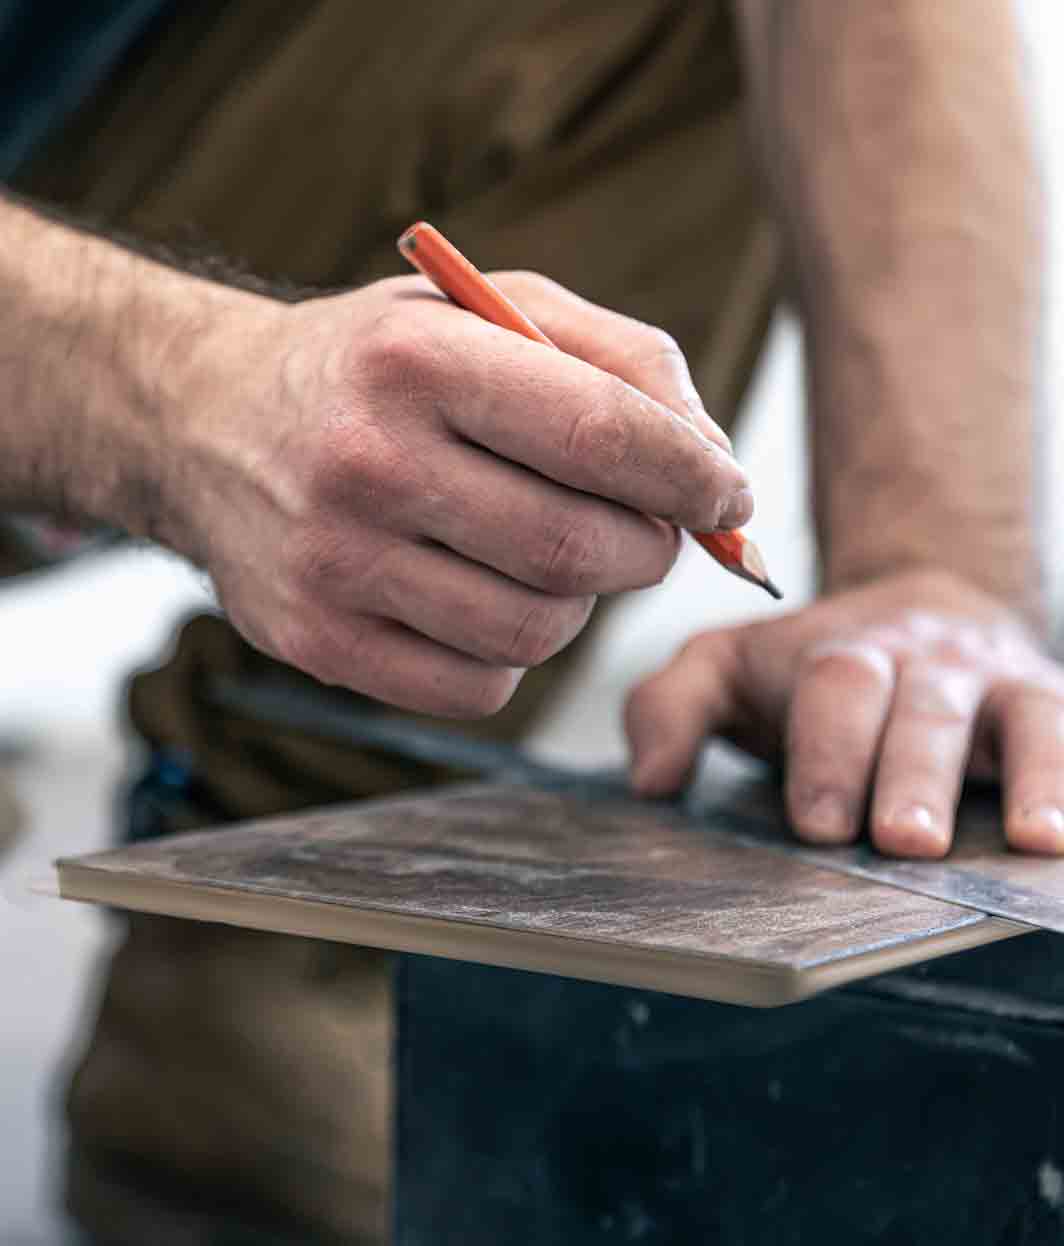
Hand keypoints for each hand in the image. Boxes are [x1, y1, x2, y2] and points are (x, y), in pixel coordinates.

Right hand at [163, 272, 749, 715]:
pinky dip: (511, 654)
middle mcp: (364, 461)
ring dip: (577, 602)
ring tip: (547, 553)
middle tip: (644, 528)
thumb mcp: (491, 311)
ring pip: (536, 631)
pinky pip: (479, 687)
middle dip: (647, 548)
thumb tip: (717, 466)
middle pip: (577, 548)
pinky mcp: (316, 641)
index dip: (693, 477)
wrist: (209, 422)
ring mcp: (332, 563)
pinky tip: (483, 597)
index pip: (601, 434)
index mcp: (417, 358)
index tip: (730, 496)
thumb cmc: (381, 367)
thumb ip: (622, 361)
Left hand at [626, 570, 1063, 857]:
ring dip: (1032, 775)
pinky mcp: (1052, 702)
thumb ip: (671, 707)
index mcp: (838, 655)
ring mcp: (999, 682)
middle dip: (913, 776)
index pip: (834, 692)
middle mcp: (925, 663)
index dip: (827, 753)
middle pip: (923, 710)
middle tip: (905, 840)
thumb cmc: (811, 663)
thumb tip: (652, 783)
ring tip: (1035, 838)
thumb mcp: (724, 667)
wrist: (923, 602)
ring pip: (1022, 718)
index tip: (817, 823)